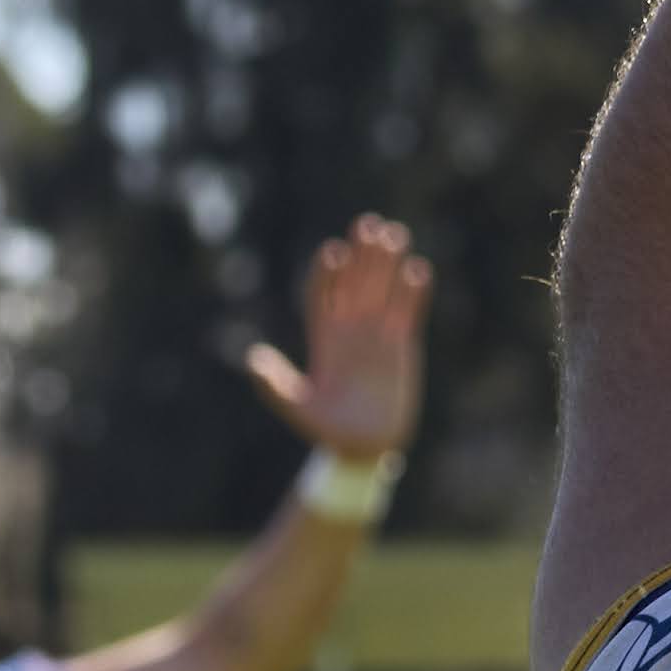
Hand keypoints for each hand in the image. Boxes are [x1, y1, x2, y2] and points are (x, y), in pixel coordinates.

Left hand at [248, 215, 431, 466]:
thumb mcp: (297, 408)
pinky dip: (414, 292)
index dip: (326, 273)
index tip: (332, 252)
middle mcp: (349, 330)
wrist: (364, 446)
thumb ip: (275, 385)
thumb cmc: (328, 429)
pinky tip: (418, 270)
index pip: (322, 294)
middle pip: (354, 282)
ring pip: (382, 290)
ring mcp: (376, 335)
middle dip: (361, 255)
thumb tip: (253, 359)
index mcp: (323, 338)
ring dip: (388, 263)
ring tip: (395, 233)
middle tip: (367, 224)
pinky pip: (408, 312)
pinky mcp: (401, 345)